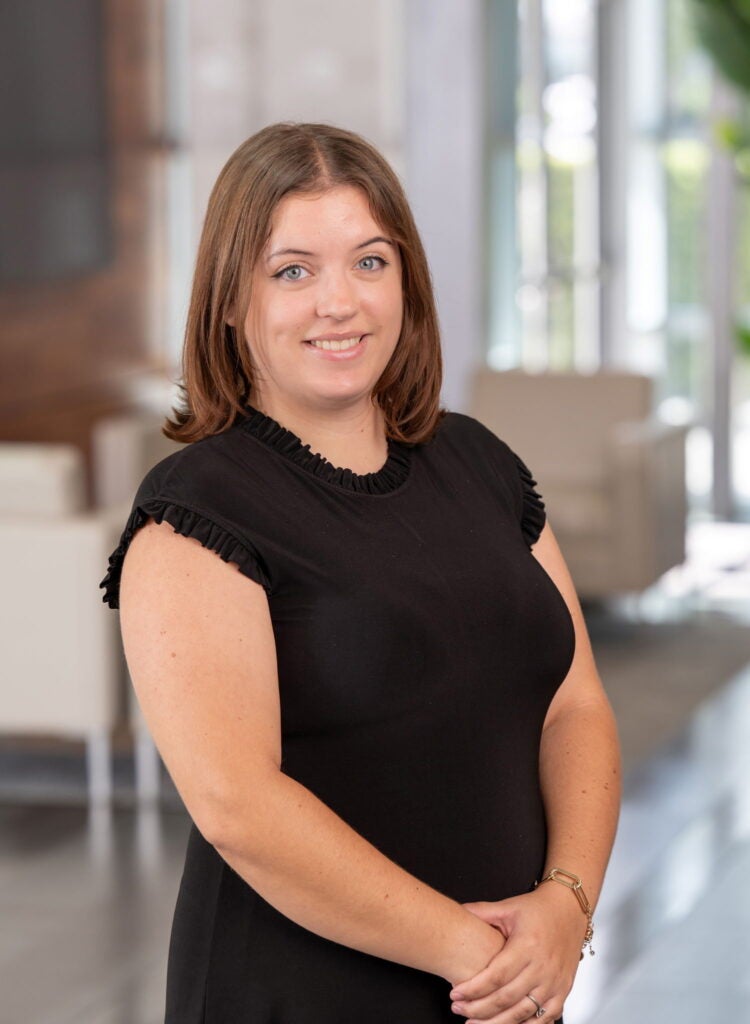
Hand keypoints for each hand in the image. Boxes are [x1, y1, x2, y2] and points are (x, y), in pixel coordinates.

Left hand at [447, 884, 587, 1021]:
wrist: (569, 910)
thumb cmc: (539, 909)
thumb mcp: (508, 907)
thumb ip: (482, 912)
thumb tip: (459, 911)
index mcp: (527, 945)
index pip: (496, 976)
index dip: (474, 988)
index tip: (455, 993)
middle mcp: (542, 967)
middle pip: (506, 998)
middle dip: (479, 1008)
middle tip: (459, 1009)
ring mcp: (554, 982)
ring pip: (523, 1013)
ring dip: (497, 1023)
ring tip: (474, 1023)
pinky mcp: (563, 991)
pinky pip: (545, 1018)